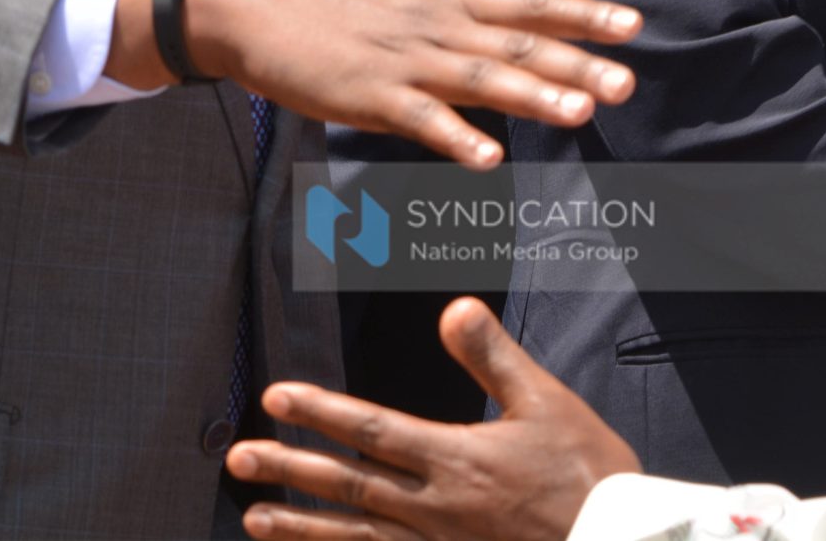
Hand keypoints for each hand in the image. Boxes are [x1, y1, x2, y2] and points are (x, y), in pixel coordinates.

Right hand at [110, 0, 639, 168]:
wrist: (251, 4)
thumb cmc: (324, 8)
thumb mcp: (400, 3)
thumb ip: (449, 26)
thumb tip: (495, 42)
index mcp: (446, 4)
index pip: (528, 5)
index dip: (582, 14)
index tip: (633, 24)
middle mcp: (436, 27)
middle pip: (518, 44)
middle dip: (577, 63)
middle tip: (627, 84)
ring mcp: (403, 61)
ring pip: (480, 78)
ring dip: (533, 96)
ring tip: (581, 114)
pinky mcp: (367, 95)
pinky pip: (419, 120)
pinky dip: (455, 138)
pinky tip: (487, 158)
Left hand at [227, 297, 639, 540]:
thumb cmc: (588, 476)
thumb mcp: (547, 404)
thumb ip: (493, 357)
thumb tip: (453, 308)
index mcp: (455, 460)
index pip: (372, 430)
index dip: (320, 412)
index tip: (275, 397)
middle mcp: (436, 508)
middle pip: (348, 485)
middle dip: (289, 469)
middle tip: (236, 457)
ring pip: (356, 535)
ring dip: (301, 527)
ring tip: (254, 519)